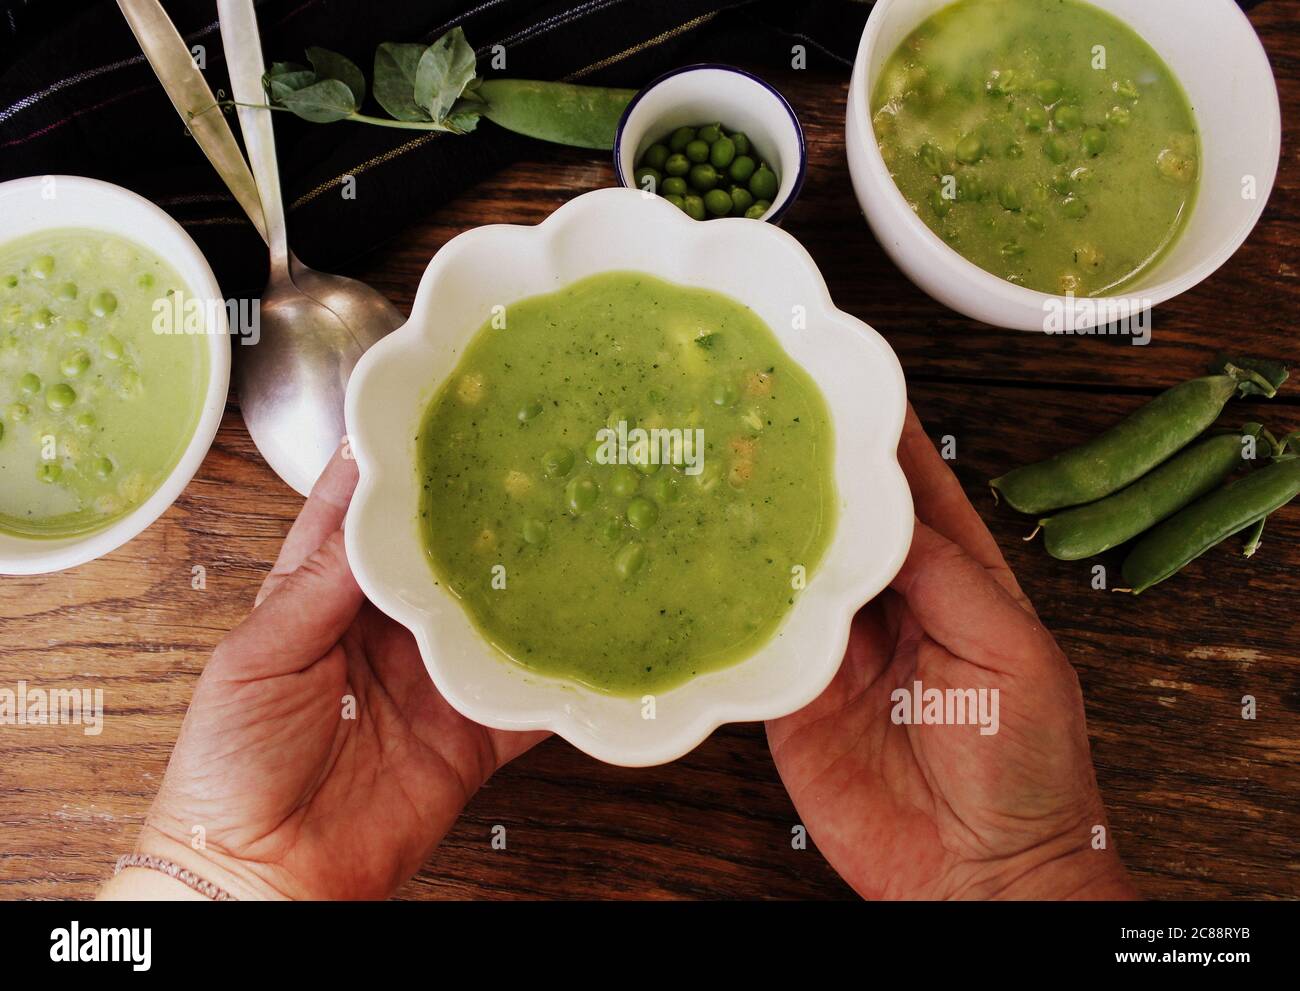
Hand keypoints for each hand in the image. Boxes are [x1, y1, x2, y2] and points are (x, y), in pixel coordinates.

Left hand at [117, 448, 545, 899]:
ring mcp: (430, 680)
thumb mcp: (255, 658)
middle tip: (512, 462)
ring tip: (561, 528)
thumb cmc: (230, 767)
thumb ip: (316, 587)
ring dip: (521, 582)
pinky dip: (555, 675)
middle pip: (435, 557)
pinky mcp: (468, 734)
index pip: (355, 517)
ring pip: (487, 615)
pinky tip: (585, 637)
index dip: (383, 467)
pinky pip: (522, 697)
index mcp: (317, 601)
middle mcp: (381, 632)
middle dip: (469, 512)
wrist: (263, 874)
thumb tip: (365, 514)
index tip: (418, 415)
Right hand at [767, 407, 1136, 899]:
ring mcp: (838, 647)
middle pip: (842, 517)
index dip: (882, 435)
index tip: (846, 377)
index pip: (914, 486)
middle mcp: (892, 602)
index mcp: (957, 578)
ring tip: (719, 465)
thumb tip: (887, 511)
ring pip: (792, 566)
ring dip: (761, 523)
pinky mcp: (793, 694)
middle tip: (760, 409)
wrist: (980, 876)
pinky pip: (756, 634)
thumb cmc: (1027, 767)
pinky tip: (701, 559)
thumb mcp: (1011, 652)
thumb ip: (949, 577)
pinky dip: (729, 600)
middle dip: (806, 467)